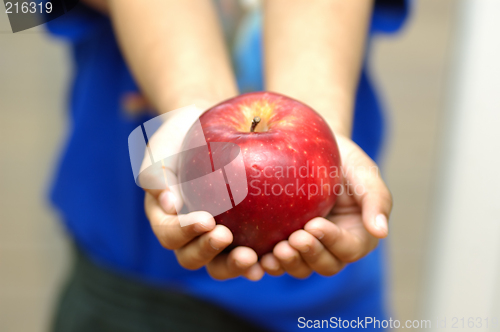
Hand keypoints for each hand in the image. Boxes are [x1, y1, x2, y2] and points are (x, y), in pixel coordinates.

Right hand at [140, 105, 264, 280]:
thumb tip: (170, 204)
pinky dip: (259, 260)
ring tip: (250, 258)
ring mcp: (215, 237)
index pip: (170, 233)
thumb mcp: (163, 147)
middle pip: (192, 257)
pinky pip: (249, 252)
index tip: (205, 219)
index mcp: (166, 217)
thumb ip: (158, 173)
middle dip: (207, 251)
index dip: (185, 232)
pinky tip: (271, 257)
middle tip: (225, 235)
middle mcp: (189, 234)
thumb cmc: (182, 137)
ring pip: (220, 264)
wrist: (208, 129)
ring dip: (233, 266)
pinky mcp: (242, 235)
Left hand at [260, 134, 391, 277]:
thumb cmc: (344, 160)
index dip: (331, 241)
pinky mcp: (284, 242)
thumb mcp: (364, 172)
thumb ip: (376, 199)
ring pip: (301, 268)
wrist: (314, 148)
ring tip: (276, 250)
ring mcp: (308, 247)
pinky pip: (278, 261)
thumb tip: (381, 232)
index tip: (313, 225)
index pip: (348, 248)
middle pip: (325, 265)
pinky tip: (259, 257)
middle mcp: (333, 247)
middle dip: (309, 255)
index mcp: (357, 235)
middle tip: (293, 239)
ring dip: (289, 264)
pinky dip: (270, 263)